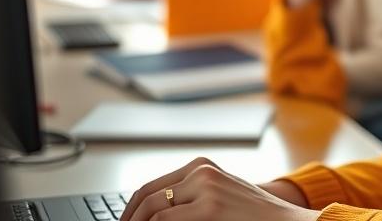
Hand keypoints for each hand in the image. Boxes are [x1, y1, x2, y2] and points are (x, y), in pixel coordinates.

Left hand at [121, 157, 317, 220]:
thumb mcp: (217, 198)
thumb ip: (189, 200)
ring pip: (152, 209)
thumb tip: (153, 215)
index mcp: (201, 167)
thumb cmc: (251, 216)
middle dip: (129, 219)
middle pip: (147, 196)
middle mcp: (201, 171)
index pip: (151, 186)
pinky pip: (166, 220)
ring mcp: (205, 187)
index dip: (131, 210)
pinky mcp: (209, 207)